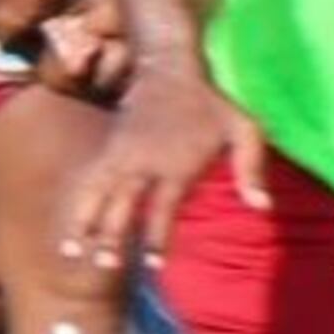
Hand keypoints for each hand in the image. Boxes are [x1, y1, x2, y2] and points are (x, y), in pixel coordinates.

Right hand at [62, 65, 268, 269]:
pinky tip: (72, 232)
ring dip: (83, 225)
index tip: (153, 265)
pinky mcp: (109, 149)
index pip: (162, 208)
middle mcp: (143, 162)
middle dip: (111, 236)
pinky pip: (88, 183)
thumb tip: (263, 207)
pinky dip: (79, 207)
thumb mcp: (243, 128)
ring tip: (69, 255)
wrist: (169, 67)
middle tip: (106, 266)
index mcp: (175, 164)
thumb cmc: (211, 104)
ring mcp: (121, 155)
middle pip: (121, 205)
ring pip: (95, 195)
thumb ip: (252, 168)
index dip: (157, 238)